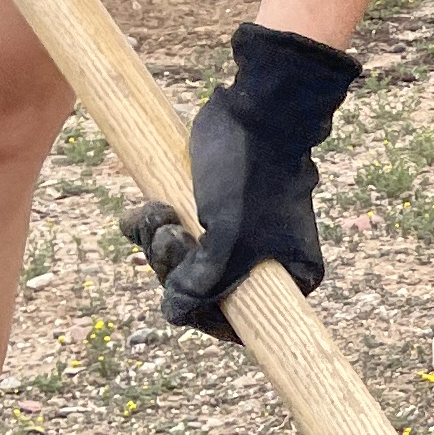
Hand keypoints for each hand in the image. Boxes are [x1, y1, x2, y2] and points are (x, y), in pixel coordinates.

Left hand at [124, 23, 361, 337]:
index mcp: (288, 273)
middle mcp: (261, 259)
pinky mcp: (204, 208)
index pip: (245, 321)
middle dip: (174, 268)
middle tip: (172, 237)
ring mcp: (230, 234)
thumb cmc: (254, 177)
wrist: (253, 113)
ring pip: (180, 263)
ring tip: (160, 211)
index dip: (208, 318)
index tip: (185, 304)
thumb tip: (175, 314)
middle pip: (204, 293)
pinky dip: (147, 225)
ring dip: (156, 242)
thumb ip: (204, 284)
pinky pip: (167, 234)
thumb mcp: (230, 240)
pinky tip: (145, 208)